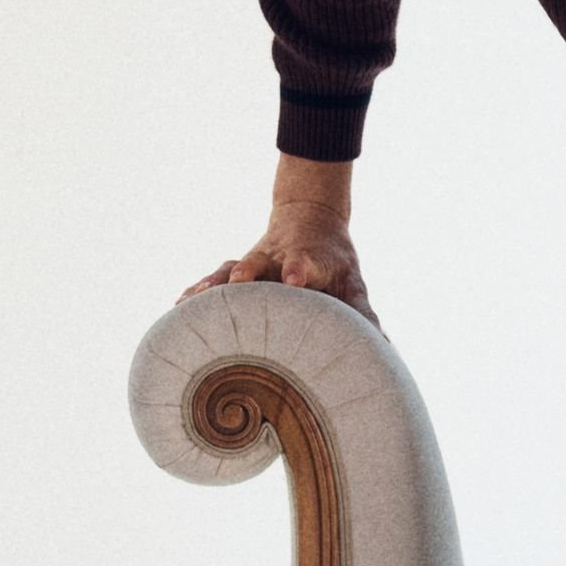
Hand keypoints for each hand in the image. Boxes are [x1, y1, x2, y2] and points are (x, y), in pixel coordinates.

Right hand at [177, 197, 381, 333]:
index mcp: (309, 263)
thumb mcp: (352, 284)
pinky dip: (199, 290)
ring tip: (195, 299)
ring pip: (232, 269)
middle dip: (249, 272)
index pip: (305, 263)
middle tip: (238, 282)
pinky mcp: (238, 270)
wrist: (311, 218)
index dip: (299, 269)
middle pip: (261, 263)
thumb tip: (385, 347)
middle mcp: (277, 260)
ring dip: (217, 284)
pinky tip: (180, 304)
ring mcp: (255, 263)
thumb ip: (362, 314)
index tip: (294, 277)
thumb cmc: (335, 265)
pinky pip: (215, 279)